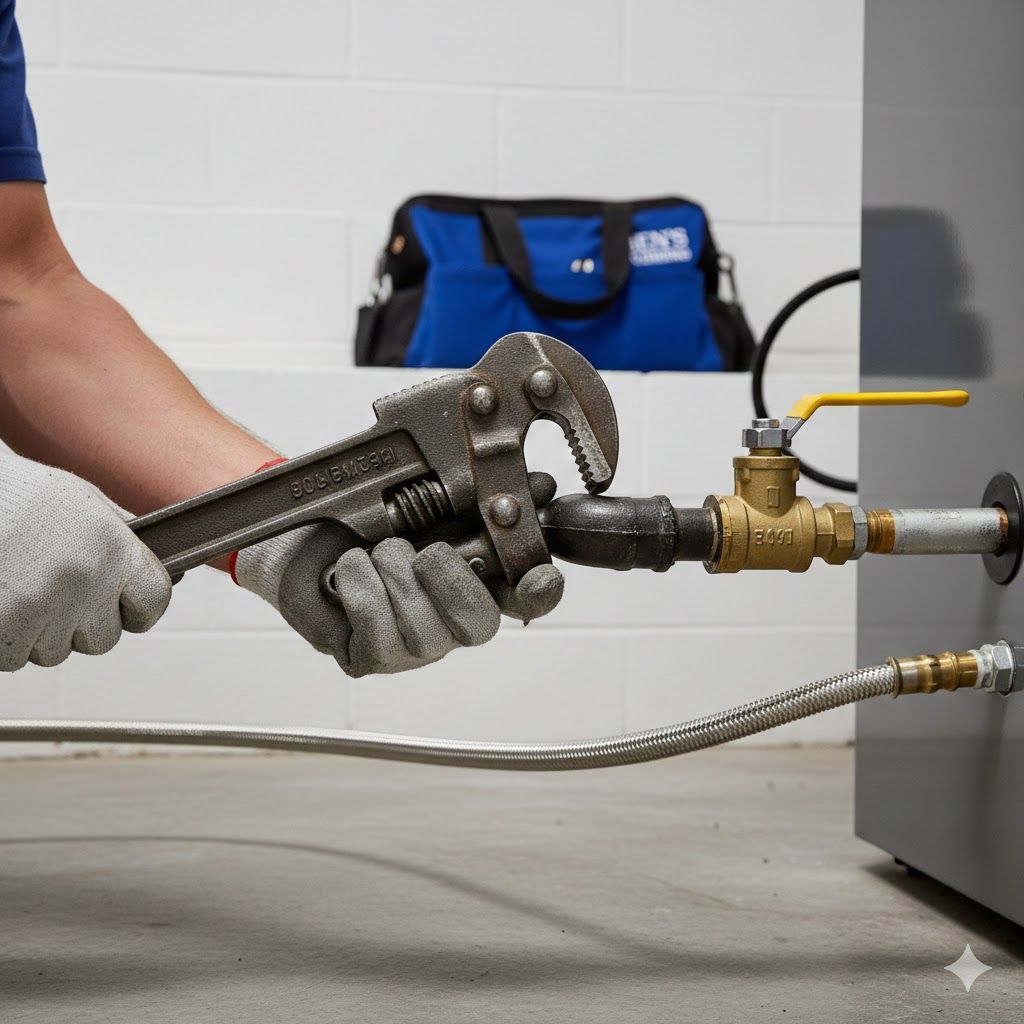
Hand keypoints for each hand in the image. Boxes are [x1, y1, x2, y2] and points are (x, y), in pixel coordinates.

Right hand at [0, 451, 171, 670]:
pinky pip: (15, 657)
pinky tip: (1, 599)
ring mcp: (40, 607)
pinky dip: (6, 638)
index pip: (154, 602)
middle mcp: (83, 580)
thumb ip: (126, 543)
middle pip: (104, 638)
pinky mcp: (1, 630)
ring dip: (41, 632)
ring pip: (55, 651)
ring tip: (21, 585)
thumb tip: (176, 574)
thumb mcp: (86, 505)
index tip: (127, 607)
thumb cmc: (24, 498)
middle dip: (83, 624)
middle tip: (56, 588)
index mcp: (113, 548)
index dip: (140, 609)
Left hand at [234, 472, 563, 676]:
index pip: (529, 598)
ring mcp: (415, 649)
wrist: (306, 540)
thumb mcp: (426, 502)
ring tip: (375, 553)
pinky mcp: (372, 659)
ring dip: (393, 574)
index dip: (539, 592)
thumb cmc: (368, 525)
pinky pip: (377, 629)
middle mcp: (454, 622)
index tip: (538, 576)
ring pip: (423, 630)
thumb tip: (540, 485)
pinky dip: (361, 586)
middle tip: (422, 550)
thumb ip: (480, 496)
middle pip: (479, 625)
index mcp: (480, 581)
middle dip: (448, 580)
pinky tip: (351, 569)